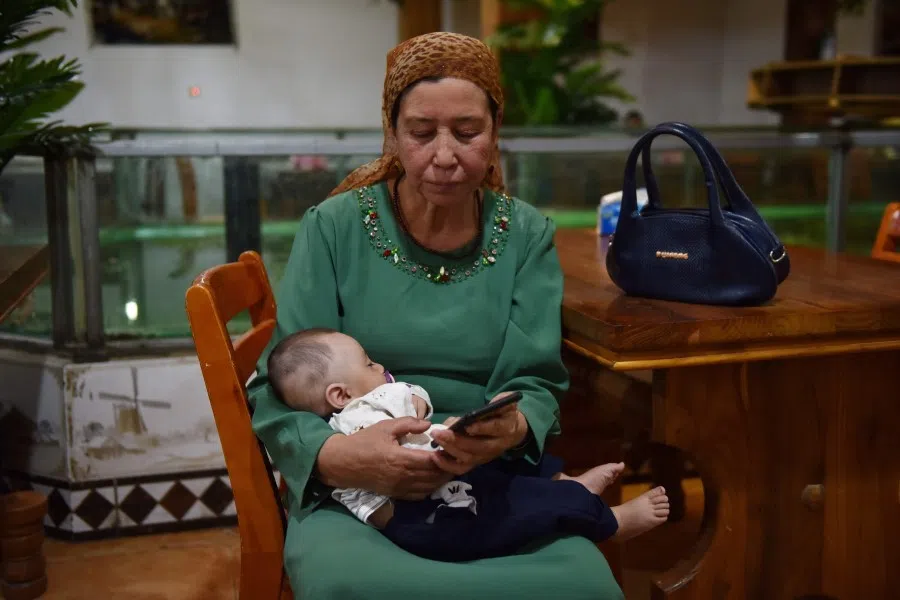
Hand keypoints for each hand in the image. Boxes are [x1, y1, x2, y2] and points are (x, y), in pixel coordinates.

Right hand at [316, 417, 451, 499]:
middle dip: (448, 469)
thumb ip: (408, 424)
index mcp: (401, 458)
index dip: (445, 456)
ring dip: (441, 480)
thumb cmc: (364, 442)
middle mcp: (402, 476)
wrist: (342, 463)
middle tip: (457, 459)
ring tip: (450, 469)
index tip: (454, 448)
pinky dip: (429, 488)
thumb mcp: (385, 427)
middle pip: (433, 476)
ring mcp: (399, 488)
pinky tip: (434, 480)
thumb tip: (428, 424)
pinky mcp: (395, 494)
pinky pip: (418, 495)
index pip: (431, 461)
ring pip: (428, 487)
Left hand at [429, 392, 528, 475]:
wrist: (514, 431)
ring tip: (436, 441)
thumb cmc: (504, 414)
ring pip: (468, 459)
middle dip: (457, 441)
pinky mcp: (477, 463)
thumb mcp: (504, 403)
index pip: (494, 429)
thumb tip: (476, 410)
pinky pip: (462, 468)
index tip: (466, 425)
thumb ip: (494, 403)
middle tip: (439, 433)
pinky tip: (435, 456)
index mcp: (506, 428)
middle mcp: (497, 446)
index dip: (481, 428)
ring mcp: (486, 457)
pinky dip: (447, 465)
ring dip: (450, 451)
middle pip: (477, 447)